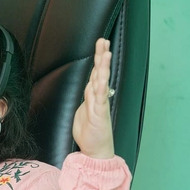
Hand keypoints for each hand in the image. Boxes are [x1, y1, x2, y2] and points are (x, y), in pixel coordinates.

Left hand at [73, 38, 114, 158]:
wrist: (95, 149)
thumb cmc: (90, 131)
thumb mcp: (84, 109)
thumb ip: (88, 96)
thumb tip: (90, 85)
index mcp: (94, 96)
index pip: (96, 73)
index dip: (98, 59)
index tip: (101, 44)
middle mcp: (98, 98)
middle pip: (100, 73)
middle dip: (101, 57)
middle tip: (103, 41)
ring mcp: (99, 106)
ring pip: (101, 83)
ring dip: (103, 68)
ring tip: (105, 54)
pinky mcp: (99, 115)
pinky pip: (99, 100)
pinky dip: (100, 88)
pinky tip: (101, 79)